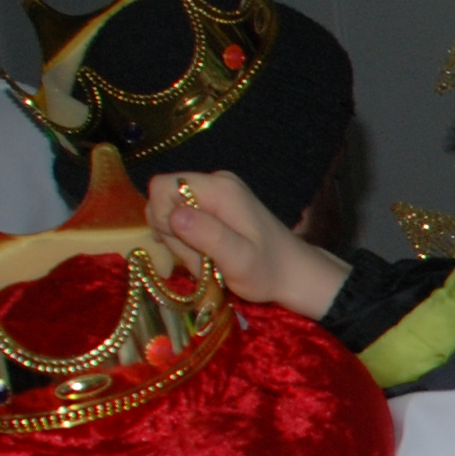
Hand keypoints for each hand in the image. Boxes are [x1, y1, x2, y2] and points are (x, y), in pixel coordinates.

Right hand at [146, 169, 345, 319]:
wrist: (293, 273)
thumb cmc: (268, 271)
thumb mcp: (238, 260)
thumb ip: (208, 236)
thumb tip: (175, 215)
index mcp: (220, 189)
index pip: (162, 187)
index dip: (161, 217)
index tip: (183, 244)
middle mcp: (215, 183)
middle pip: (163, 201)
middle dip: (173, 236)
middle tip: (203, 260)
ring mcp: (215, 194)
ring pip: (171, 215)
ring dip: (182, 244)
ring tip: (210, 261)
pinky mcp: (215, 207)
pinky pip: (183, 222)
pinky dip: (188, 243)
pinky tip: (209, 257)